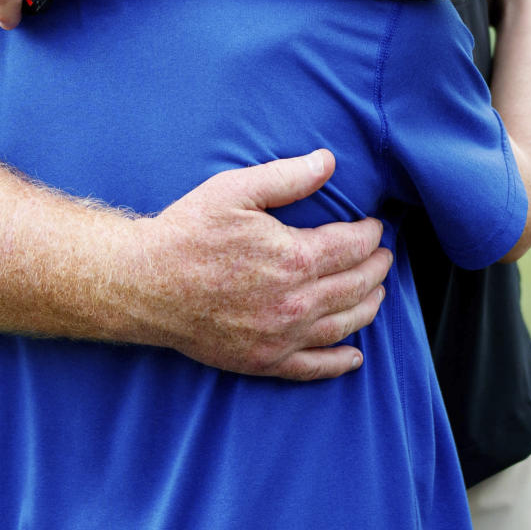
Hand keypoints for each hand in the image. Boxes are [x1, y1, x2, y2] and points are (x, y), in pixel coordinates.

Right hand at [132, 150, 391, 379]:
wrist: (146, 284)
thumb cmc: (189, 233)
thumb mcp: (236, 190)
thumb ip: (287, 176)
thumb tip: (328, 162)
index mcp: (295, 259)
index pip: (352, 247)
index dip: (370, 235)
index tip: (374, 226)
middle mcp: (296, 303)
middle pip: (356, 286)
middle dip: (376, 268)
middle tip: (384, 256)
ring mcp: (281, 336)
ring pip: (344, 325)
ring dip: (368, 307)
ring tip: (377, 292)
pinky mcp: (263, 360)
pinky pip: (313, 367)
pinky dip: (339, 362)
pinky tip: (354, 357)